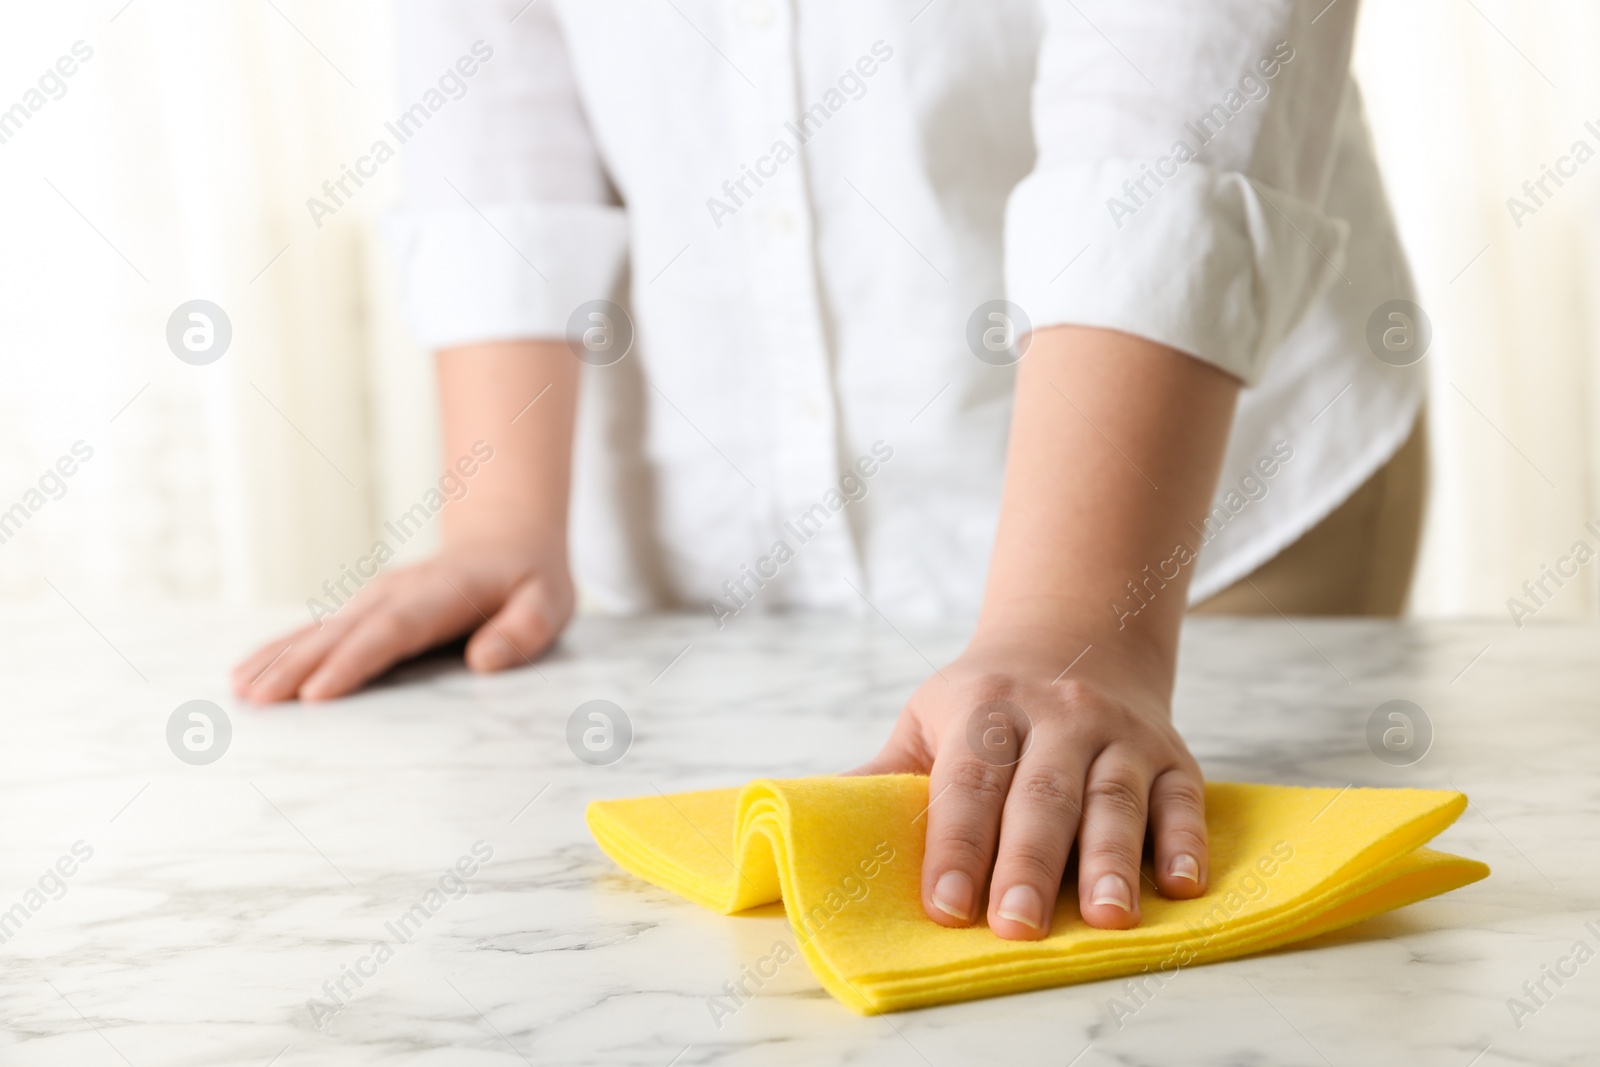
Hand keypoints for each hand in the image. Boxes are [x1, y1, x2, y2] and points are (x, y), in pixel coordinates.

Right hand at [230, 545, 572, 702]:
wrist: (506, 536)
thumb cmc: (529, 578)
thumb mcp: (548, 603)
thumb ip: (523, 631)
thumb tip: (485, 661)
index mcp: (442, 595)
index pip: (392, 632)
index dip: (353, 662)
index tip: (317, 693)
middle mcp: (399, 593)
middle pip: (343, 632)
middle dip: (297, 665)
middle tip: (256, 699)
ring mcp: (377, 598)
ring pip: (321, 630)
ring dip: (279, 657)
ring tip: (239, 688)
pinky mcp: (366, 608)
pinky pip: (319, 630)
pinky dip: (282, 649)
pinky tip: (249, 671)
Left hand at [851, 636, 1207, 938]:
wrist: (1078, 636)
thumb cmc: (986, 701)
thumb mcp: (929, 718)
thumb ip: (884, 774)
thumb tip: (812, 826)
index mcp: (986, 707)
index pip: (967, 781)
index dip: (955, 842)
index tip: (943, 904)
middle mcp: (1057, 714)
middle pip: (1042, 793)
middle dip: (1028, 860)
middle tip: (1015, 925)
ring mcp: (1119, 733)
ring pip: (1115, 797)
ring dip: (1111, 859)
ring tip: (1106, 918)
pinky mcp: (1171, 755)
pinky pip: (1182, 798)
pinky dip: (1185, 840)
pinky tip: (1181, 883)